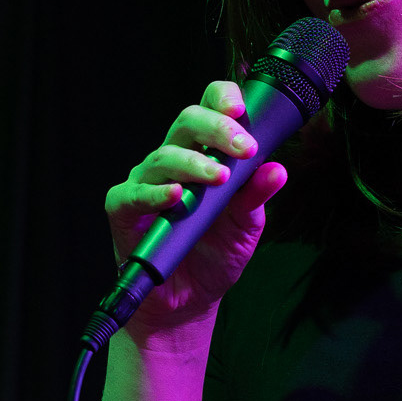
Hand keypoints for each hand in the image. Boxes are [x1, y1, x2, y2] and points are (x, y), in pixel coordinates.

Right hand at [104, 79, 286, 334]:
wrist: (189, 301)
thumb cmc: (214, 255)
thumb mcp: (246, 227)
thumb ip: (256, 197)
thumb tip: (277, 170)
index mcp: (203, 154)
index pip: (209, 108)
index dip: (223, 99)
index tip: (243, 108)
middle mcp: (173, 161)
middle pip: (187, 121)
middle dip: (218, 128)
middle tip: (244, 148)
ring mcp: (146, 183)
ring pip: (163, 156)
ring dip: (194, 163)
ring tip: (220, 178)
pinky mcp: (124, 211)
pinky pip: (133, 194)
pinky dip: (154, 193)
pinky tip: (175, 196)